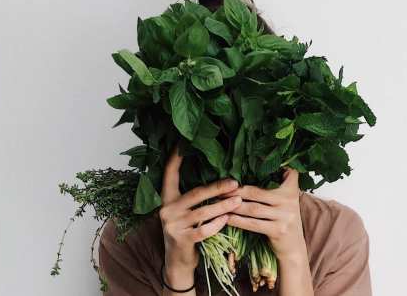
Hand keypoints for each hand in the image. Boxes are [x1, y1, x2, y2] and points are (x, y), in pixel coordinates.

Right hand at [159, 147, 241, 292]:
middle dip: (217, 187)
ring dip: (223, 206)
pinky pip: (204, 230)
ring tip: (239, 201)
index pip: (169, 175)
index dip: (174, 159)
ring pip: (203, 212)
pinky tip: (228, 219)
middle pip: (195, 194)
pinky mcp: (181, 240)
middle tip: (235, 182)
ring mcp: (173, 225)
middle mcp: (167, 210)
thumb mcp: (184, 213)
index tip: (182, 144)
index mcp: (167, 199)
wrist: (177, 262)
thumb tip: (219, 180)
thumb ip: (194, 198)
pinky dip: (217, 224)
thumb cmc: (187, 231)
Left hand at [222, 168, 305, 261]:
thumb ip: (274, 188)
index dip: (263, 168)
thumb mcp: (285, 202)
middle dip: (236, 191)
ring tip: (219, 202)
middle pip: (256, 192)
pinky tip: (227, 218)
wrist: (294, 248)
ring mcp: (285, 216)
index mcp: (291, 190)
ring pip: (253, 208)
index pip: (280, 174)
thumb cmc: (283, 221)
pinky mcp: (278, 230)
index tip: (242, 169)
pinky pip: (253, 224)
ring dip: (233, 205)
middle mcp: (289, 201)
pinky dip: (238, 221)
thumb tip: (247, 175)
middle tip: (220, 189)